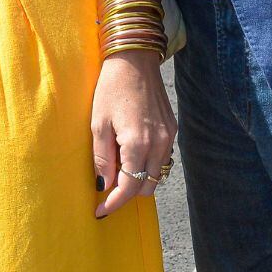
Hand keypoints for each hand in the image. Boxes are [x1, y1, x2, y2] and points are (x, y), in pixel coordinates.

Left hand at [92, 52, 176, 218]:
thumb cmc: (111, 88)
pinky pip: (163, 159)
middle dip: (126, 193)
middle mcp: (159, 143)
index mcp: (138, 143)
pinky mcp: (173, 129)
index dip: (114, 203)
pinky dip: (148, 164)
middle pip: (146, 186)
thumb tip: (103, 186)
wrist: (135, 60)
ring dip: (139, 179)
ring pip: (157, 175)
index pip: (129, 187)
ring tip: (117, 168)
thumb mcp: (97, 124)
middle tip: (106, 188)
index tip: (100, 211)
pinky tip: (131, 154)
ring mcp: (169, 136)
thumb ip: (102, 158)